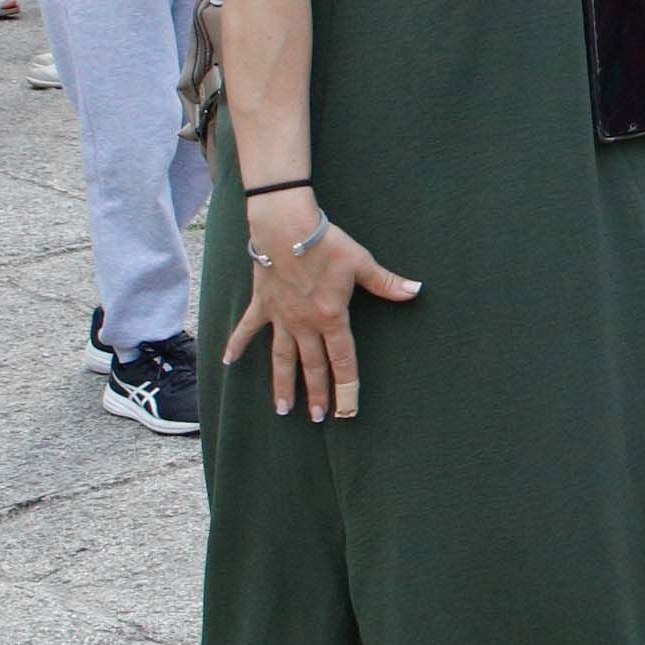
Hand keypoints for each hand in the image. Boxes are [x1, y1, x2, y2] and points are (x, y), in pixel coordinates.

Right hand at [221, 209, 422, 421]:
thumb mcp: (361, 262)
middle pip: (312, 366)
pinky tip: (228, 363)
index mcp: (331, 317)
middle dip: (316, 393)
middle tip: (317, 417)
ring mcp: (280, 317)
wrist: (285, 227)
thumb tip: (416, 290)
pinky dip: (236, 345)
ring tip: (282, 409)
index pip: (342, 360)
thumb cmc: (325, 243)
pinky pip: (247, 329)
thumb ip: (386, 282)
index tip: (346, 411)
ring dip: (282, 384)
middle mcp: (304, 324)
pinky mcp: (262, 304)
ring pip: (281, 358)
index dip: (346, 387)